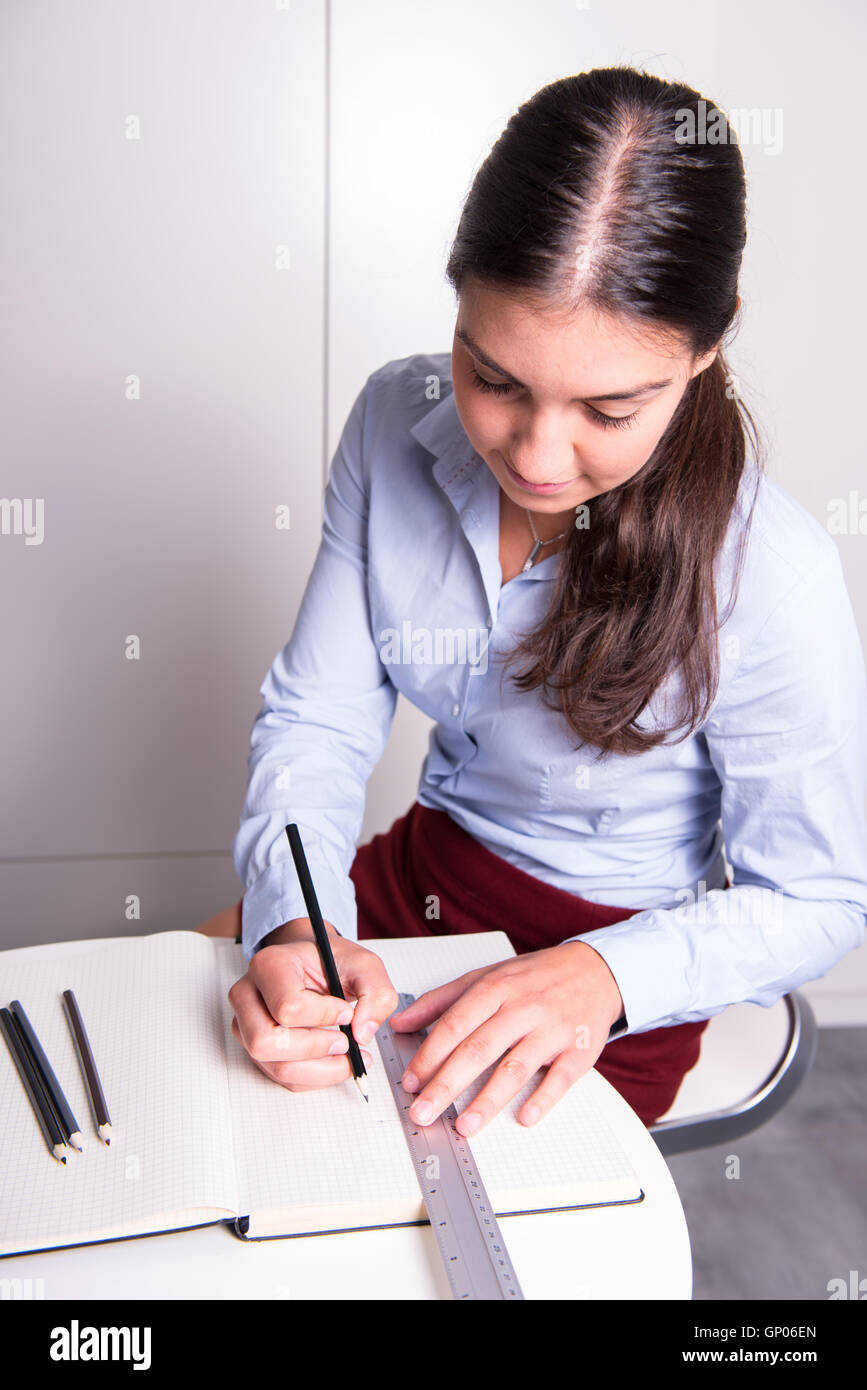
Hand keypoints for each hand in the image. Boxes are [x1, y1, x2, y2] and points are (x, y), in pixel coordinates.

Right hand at [228, 919, 398, 1090]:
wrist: (311, 964)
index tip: (347, 1012)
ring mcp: (245, 1022)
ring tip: (346, 1058)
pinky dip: (311, 1076)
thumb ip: (376, 994)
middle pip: (267, 1041)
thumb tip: (362, 1034)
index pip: (288, 1007)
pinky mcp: (254, 1046)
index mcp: (269, 965)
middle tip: (345, 1042)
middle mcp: (247, 994)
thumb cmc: (330, 962)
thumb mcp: (364, 966)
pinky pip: (279, 1076)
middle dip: (315, 1049)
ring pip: (273, 1065)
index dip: (325, 1017)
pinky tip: (332, 1062)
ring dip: (317, 1070)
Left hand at [390, 941, 623, 1132]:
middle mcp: (522, 1008)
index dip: (430, 1054)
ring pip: (515, 1067)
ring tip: (464, 1126)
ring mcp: (551, 1030)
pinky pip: (560, 1078)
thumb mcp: (486, 977)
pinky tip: (525, 1117)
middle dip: (447, 1084)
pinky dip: (543, 1098)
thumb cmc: (534, 978)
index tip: (410, 1082)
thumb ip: (441, 1000)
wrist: (594, 971)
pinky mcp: (579, 1049)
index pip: (455, 1024)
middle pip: (478, 1049)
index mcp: (495, 988)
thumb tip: (400, 1023)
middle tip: (423, 1112)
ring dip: (487, 1100)